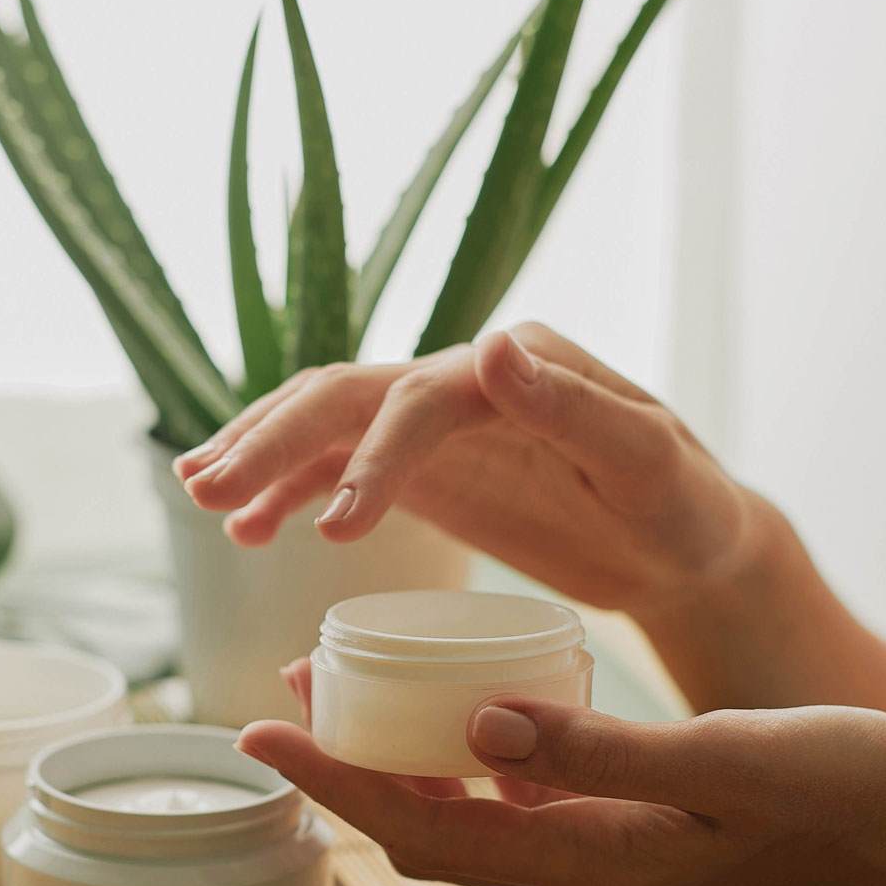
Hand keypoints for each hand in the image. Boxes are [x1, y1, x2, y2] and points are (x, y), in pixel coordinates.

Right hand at [172, 323, 784, 617]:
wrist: (686, 544)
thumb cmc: (683, 505)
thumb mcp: (648, 461)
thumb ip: (574, 405)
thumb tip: (495, 341)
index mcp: (518, 366)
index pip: (420, 397)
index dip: (372, 458)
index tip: (336, 529)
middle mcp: (464, 379)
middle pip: (345, 395)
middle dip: (273, 440)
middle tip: (210, 490)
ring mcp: (436, 422)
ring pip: (324, 424)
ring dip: (259, 455)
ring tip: (199, 494)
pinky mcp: (424, 467)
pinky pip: (336, 469)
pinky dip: (286, 491)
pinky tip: (242, 527)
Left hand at [238, 697, 885, 885]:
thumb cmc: (843, 784)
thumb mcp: (720, 757)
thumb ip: (597, 749)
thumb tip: (474, 733)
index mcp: (593, 858)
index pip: (424, 831)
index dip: (333, 784)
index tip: (257, 731)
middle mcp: (584, 863)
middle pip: (424, 830)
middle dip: (343, 773)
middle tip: (279, 701)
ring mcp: (607, 845)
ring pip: (465, 813)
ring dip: (396, 762)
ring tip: (342, 692)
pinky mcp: (632, 819)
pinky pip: (518, 795)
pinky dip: (464, 755)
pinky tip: (455, 704)